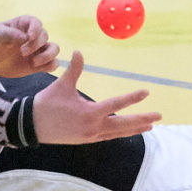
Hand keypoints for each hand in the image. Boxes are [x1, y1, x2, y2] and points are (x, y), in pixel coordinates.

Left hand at [0, 15, 58, 77]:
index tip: (29, 37)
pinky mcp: (38, 64)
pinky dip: (50, 66)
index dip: (36, 29)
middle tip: (22, 52)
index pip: (36, 22)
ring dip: (47, 55)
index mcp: (23, 25)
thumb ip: (10, 34)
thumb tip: (25, 37)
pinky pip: (52, 63)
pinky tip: (38, 68)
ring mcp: (37, 50)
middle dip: (35, 45)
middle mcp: (33, 36)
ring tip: (33, 62)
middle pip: (44, 36)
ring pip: (54, 49)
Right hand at [31, 51, 160, 143]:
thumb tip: (79, 51)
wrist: (32, 126)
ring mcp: (91, 136)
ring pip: (119, 133)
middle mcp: (94, 127)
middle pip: (124, 124)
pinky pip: (109, 136)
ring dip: (135, 128)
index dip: (133, 97)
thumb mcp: (62, 85)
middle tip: (159, 116)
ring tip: (150, 126)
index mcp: (90, 113)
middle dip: (142, 120)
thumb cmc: (47, 104)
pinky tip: (127, 130)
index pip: (116, 105)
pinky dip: (121, 133)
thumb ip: (74, 69)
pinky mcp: (87, 140)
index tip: (146, 92)